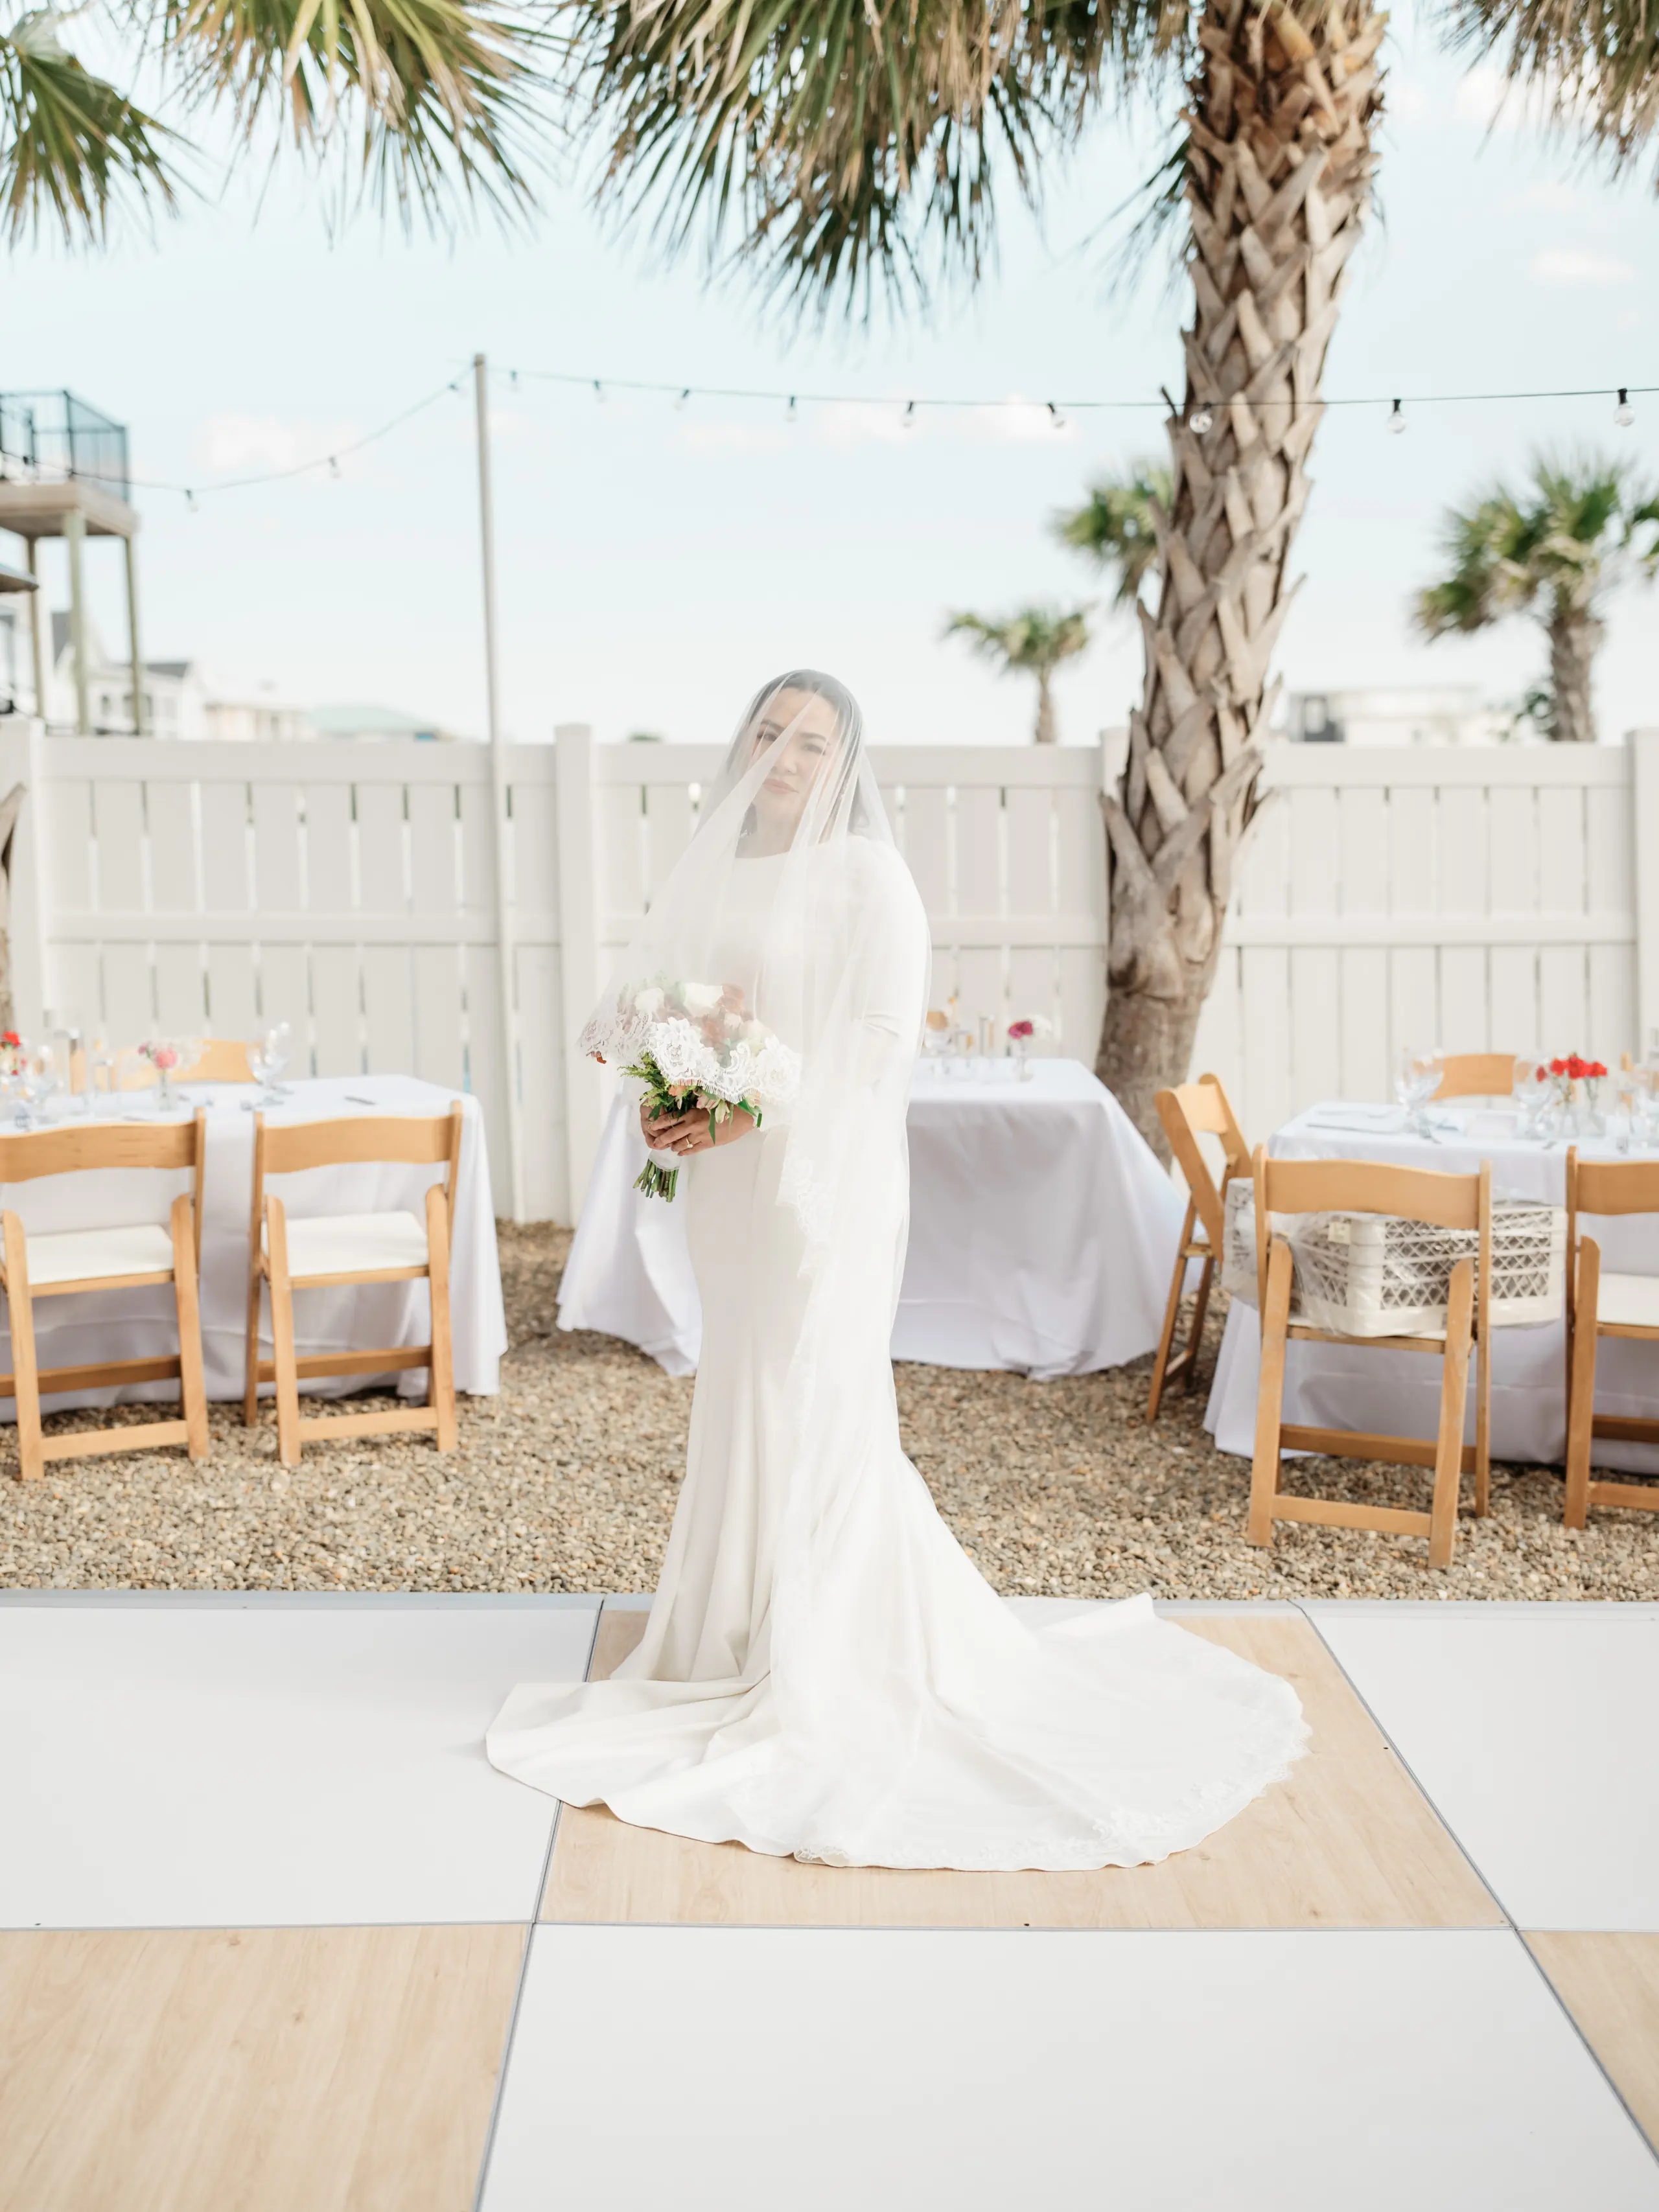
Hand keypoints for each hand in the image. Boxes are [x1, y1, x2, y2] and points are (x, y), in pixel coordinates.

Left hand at [640, 1098, 755, 1157]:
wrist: (742, 1117)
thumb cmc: (727, 1105)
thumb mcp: (707, 1101)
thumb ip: (695, 1106)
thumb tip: (685, 1108)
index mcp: (691, 1113)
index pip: (670, 1119)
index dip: (658, 1123)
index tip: (650, 1126)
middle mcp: (692, 1125)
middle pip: (672, 1134)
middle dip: (661, 1139)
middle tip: (654, 1143)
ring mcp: (700, 1136)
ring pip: (681, 1144)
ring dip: (673, 1146)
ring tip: (669, 1147)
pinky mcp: (708, 1144)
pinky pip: (692, 1150)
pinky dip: (685, 1152)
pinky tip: (680, 1153)